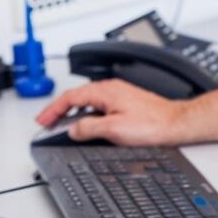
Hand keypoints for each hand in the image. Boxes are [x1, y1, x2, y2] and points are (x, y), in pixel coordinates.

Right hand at [35, 79, 189, 145]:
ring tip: (61, 124)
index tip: (42, 120)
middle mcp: (112, 88)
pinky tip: (85, 123)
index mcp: (106, 91)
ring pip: (87, 99)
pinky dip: (85, 112)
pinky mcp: (125, 101)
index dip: (52, 109)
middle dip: (59, 109)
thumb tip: (72, 128)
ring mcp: (119, 94)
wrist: (175, 123)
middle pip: (77, 96)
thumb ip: (88, 127)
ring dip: (72, 111)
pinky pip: (98, 104)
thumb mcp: (114, 128)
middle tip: (47, 123)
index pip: (70, 96)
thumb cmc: (152, 124)